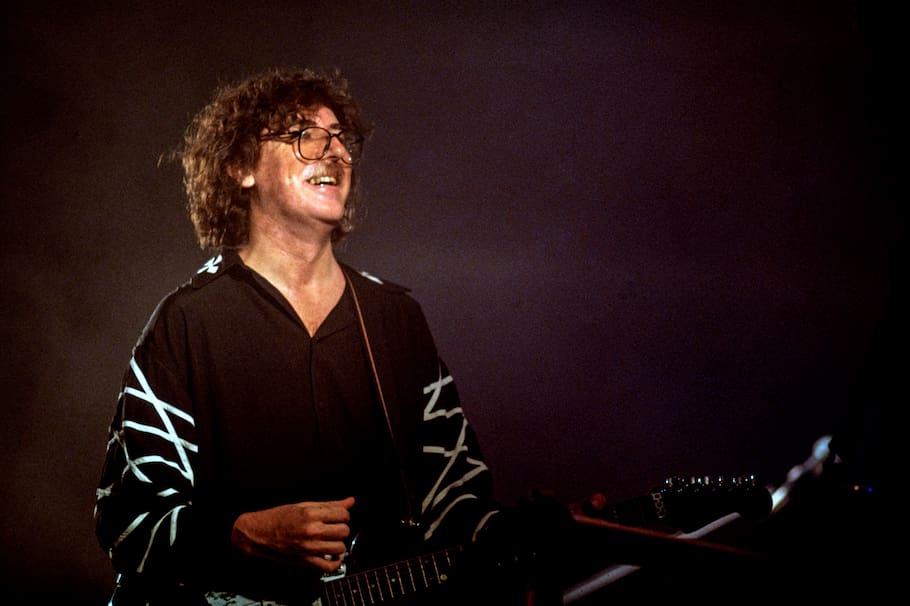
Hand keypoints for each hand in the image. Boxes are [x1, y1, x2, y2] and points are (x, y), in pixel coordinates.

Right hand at [230, 496, 354, 571]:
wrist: (259, 533)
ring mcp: (309, 547)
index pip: (343, 514)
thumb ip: (330, 505)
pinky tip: (333, 556)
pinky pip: (329, 566)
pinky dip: (336, 563)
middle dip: (341, 528)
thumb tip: (351, 501)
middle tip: (333, 528)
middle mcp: (311, 530)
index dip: (343, 515)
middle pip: (344, 530)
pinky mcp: (305, 561)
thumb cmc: (280, 517)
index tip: (337, 516)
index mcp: (311, 514)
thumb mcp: (304, 506)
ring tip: (331, 540)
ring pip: (340, 547)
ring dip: (338, 544)